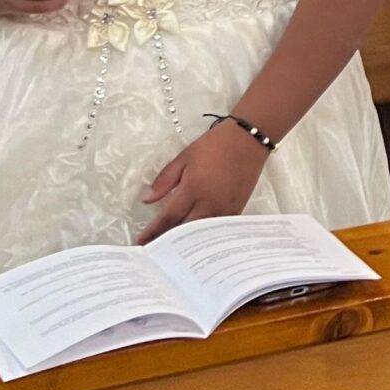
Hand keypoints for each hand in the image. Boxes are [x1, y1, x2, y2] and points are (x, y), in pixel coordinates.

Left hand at [139, 121, 270, 242]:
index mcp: (193, 189)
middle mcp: (209, 204)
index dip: (154, 232)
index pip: (168, 218)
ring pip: (201, 233)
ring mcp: (224, 209)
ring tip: (171, 249)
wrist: (248, 140)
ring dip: (185, 241)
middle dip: (167, 241)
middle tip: (154, 249)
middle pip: (184, 230)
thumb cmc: (214, 145)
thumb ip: (165, 180)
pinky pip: (216, 229)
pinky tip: (195, 239)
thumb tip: (147, 200)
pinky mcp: (236, 210)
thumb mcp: (184, 157)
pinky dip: (204, 235)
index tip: (142, 242)